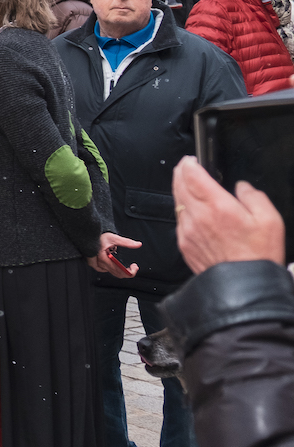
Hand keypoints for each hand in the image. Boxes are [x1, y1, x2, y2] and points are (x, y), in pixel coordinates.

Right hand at [88, 231, 140, 277]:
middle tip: (134, 267)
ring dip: (122, 272)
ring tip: (128, 267)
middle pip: (117, 274)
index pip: (119, 271)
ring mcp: (98, 265)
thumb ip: (126, 242)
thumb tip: (138, 244)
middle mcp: (100, 264)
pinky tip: (118, 268)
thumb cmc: (98, 237)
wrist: (88, 236)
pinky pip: (107, 271)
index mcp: (104, 258)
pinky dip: (114, 271)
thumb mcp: (114, 238)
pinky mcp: (97, 265)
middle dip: (128, 272)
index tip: (135, 267)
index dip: (130, 272)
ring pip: (113, 273)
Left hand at [172, 156, 285, 271]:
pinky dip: (183, 211)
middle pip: (179, 186)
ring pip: (177, 203)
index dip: (189, 164)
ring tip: (187, 185)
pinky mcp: (184, 244)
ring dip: (180, 191)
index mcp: (218, 207)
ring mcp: (187, 232)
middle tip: (184, 167)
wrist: (244, 286)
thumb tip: (242, 187)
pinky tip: (192, 211)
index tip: (191, 160)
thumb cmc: (258, 256)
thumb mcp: (270, 219)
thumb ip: (254, 196)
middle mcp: (198, 217)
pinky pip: (179, 221)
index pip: (193, 176)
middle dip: (180, 173)